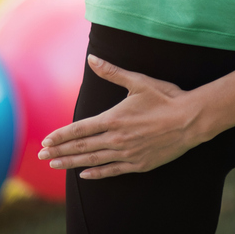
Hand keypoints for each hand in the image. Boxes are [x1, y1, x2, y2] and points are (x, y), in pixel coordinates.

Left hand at [38, 55, 212, 179]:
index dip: (61, 135)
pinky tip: (84, 175)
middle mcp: (117, 139)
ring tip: (55, 166)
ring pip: (93, 160)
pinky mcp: (139, 164)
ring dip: (72, 163)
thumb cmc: (166, 97)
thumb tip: (92, 58)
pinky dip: (96, 173)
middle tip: (42, 156)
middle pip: (82, 147)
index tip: (45, 141)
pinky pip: (112, 171)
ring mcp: (127, 154)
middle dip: (59, 151)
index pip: (80, 129)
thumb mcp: (138, 81)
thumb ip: (112, 72)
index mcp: (114, 119)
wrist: (192, 119)